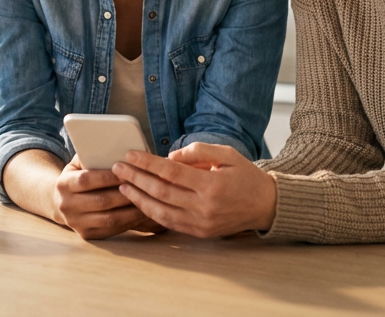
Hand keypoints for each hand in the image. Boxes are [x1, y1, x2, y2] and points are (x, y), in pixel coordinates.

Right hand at [52, 156, 159, 239]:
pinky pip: (112, 230)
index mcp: (63, 184)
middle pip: (101, 201)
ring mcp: (76, 223)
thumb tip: (118, 150)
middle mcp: (66, 206)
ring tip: (149, 200)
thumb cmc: (78, 175)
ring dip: (131, 210)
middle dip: (126, 193)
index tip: (128, 170)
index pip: (86, 180)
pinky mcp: (86, 235)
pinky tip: (142, 213)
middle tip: (146, 186)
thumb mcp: (79, 163)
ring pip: (109, 219)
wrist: (62, 201)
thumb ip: (93, 156)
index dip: (108, 176)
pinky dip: (129, 222)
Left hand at [112, 143, 276, 237]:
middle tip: (118, 168)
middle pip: (160, 192)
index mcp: (211, 185)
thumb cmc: (246, 176)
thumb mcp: (226, 154)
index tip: (130, 155)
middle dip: (136, 178)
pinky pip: (169, 223)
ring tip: (123, 185)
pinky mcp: (199, 233)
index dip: (147, 163)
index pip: (170, 172)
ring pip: (160, 211)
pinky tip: (140, 201)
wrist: (266, 206)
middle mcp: (204, 207)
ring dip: (138, 198)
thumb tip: (168, 158)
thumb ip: (197, 152)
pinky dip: (151, 213)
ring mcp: (201, 223)